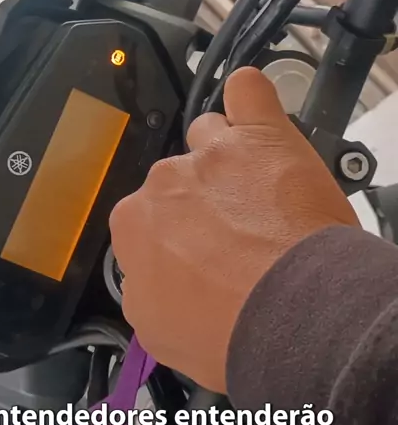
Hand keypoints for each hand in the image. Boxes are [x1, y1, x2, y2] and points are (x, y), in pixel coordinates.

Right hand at [109, 67, 359, 392]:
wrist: (291, 315)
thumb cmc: (230, 330)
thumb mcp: (160, 334)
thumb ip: (144, 293)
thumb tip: (150, 280)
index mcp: (134, 226)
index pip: (146, 220)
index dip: (174, 239)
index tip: (198, 255)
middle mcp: (166, 182)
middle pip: (178, 178)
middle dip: (201, 201)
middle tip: (238, 235)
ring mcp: (214, 153)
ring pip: (210, 137)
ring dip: (227, 156)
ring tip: (258, 189)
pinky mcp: (262, 135)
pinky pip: (247, 91)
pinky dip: (250, 99)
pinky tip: (255, 112)